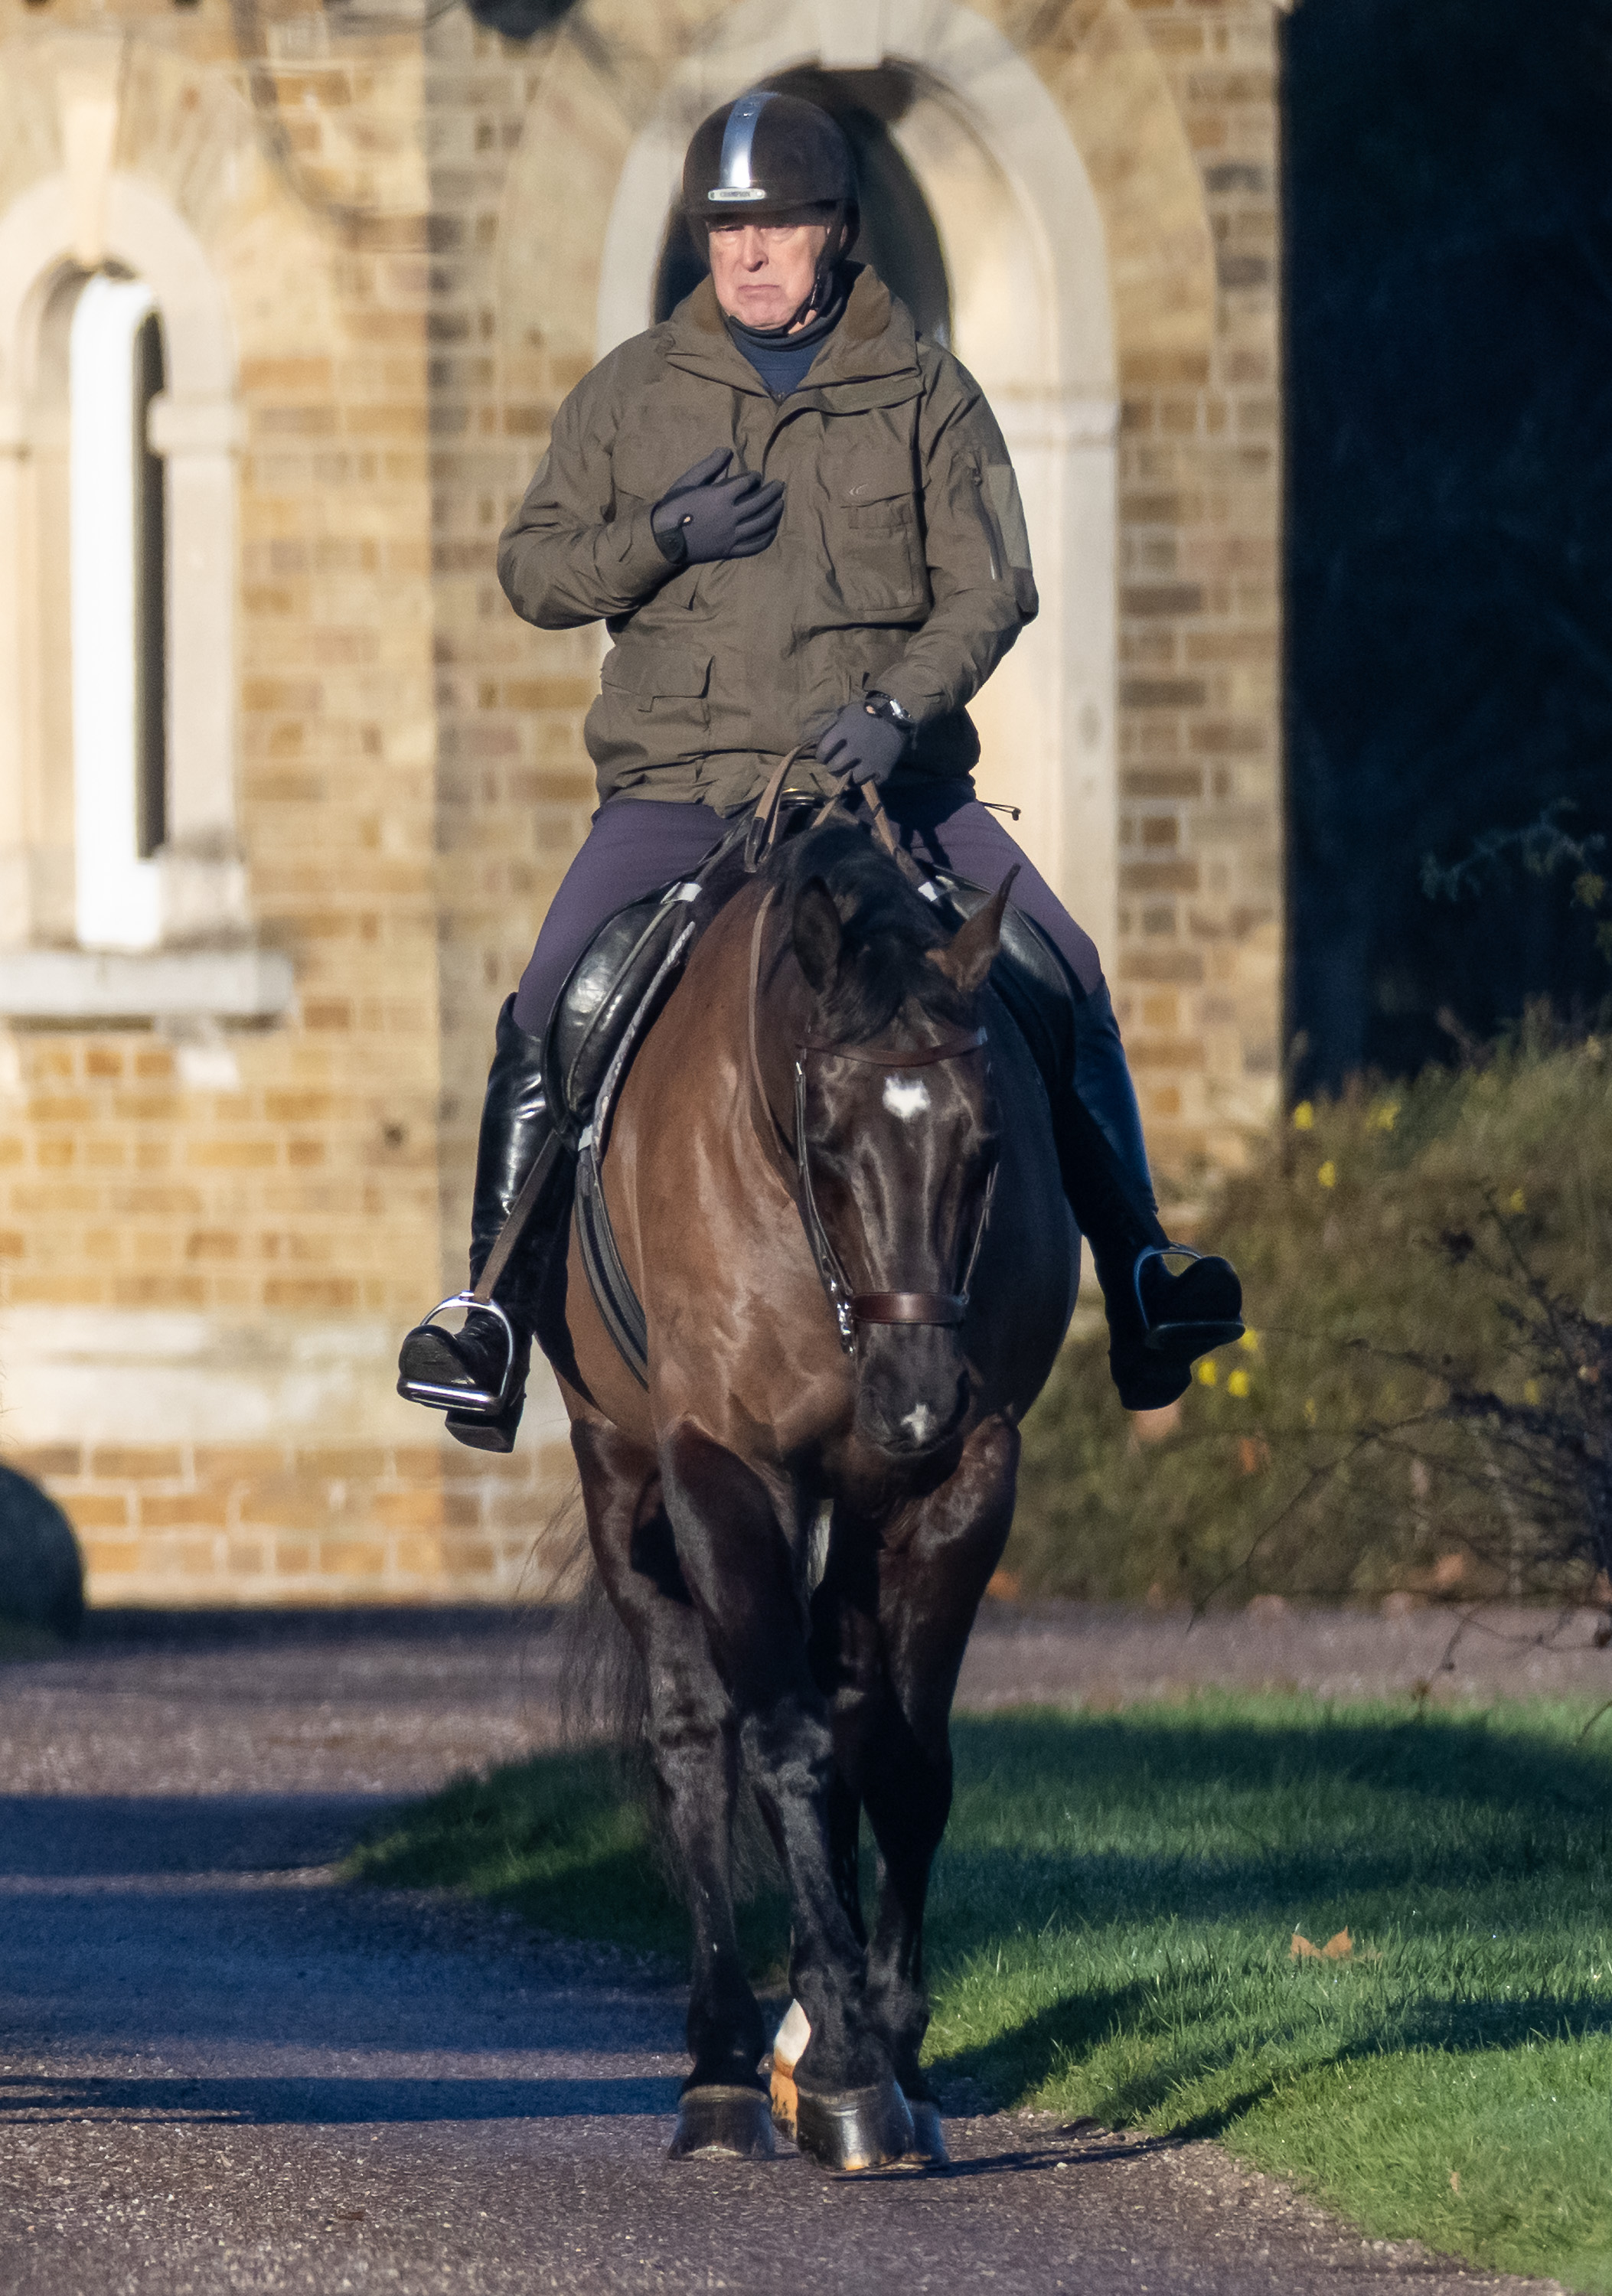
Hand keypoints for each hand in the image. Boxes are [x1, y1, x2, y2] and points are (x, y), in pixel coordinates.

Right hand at [651, 448, 784, 567]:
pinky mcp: (729, 551)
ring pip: (761, 523)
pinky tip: (772, 530)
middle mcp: (730, 516)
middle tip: (780, 485)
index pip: (747, 483)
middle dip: (772, 492)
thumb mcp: (689, 481)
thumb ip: (709, 465)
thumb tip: (727, 450)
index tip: (756, 476)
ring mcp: (731, 536)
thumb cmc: (674, 506)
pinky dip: (766, 537)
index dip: (754, 477)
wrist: (664, 538)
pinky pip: (754, 546)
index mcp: (720, 496)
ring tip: (781, 503)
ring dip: (774, 512)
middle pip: (759, 502)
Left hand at [815, 699, 909, 786]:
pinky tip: (868, 773)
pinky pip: (872, 783)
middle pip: (834, 768)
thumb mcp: (846, 712)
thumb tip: (817, 740)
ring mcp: (870, 761)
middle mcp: (855, 749)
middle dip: (833, 767)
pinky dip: (869, 780)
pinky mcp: (884, 769)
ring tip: (853, 771)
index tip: (824, 756)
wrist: (896, 714)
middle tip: (837, 764)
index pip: (823, 752)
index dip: (821, 756)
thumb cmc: (867, 712)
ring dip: (851, 776)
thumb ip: (831, 726)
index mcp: (844, 732)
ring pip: (853, 779)